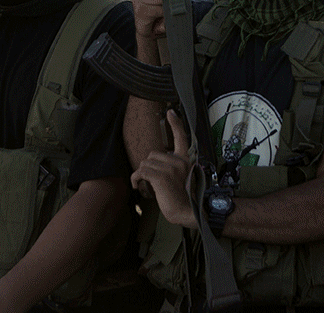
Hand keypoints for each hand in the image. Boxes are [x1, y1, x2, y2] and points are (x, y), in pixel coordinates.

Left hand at [130, 109, 196, 228]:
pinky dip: (136, 179)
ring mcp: (171, 168)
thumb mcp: (181, 177)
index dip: (175, 123)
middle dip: (147, 167)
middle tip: (149, 181)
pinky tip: (137, 186)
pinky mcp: (161, 177)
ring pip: (145, 163)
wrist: (187, 211)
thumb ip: (173, 167)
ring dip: (140, 175)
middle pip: (152, 155)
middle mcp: (179, 161)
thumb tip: (155, 164)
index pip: (181, 137)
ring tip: (145, 186)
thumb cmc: (182, 198)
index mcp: (185, 160)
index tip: (171, 112)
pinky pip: (141, 172)